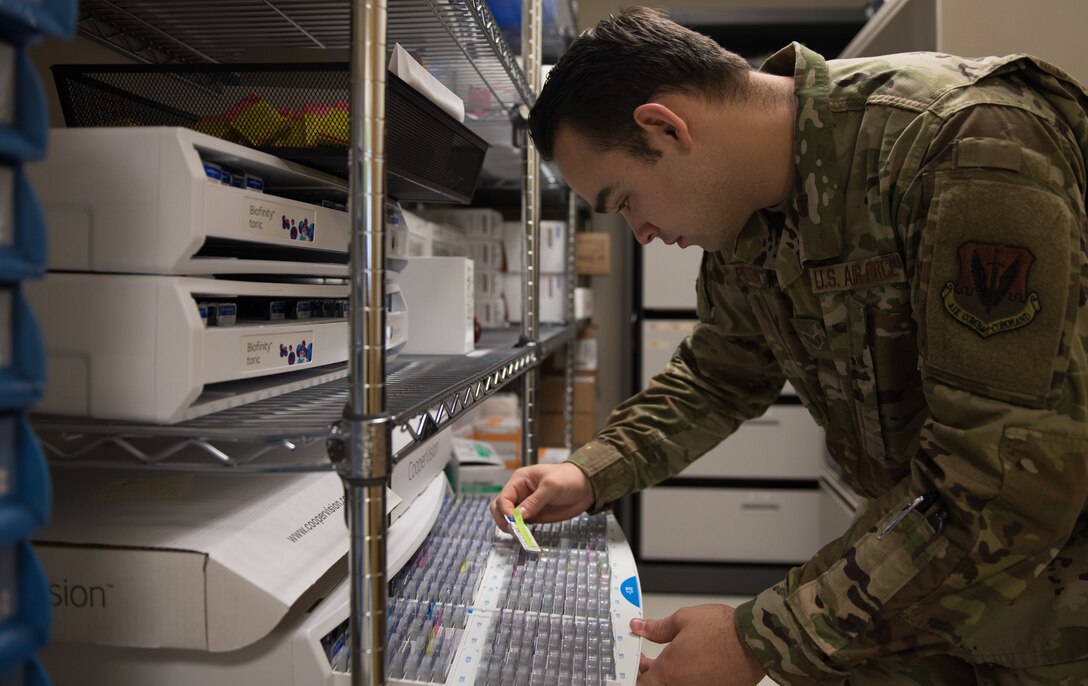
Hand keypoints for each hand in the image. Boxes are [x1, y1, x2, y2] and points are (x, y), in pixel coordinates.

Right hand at [489, 463, 593, 530]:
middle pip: (499, 507)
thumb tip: (519, 515)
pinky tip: (525, 535)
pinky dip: (520, 531)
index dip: (504, 509)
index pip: (504, 496)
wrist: (586, 487)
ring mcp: (526, 505)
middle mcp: (520, 493)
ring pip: (508, 518)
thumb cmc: (568, 478)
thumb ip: (535, 501)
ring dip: (510, 526)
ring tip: (519, 533)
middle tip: (512, 528)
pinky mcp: (534, 516)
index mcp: (520, 480)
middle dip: (502, 518)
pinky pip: (521, 525)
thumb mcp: (551, 486)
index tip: (511, 519)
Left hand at [633, 604, 764, 685]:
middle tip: (647, 661)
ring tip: (671, 661)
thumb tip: (639, 628)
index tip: (635, 664)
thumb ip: (656, 628)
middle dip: (649, 675)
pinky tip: (690, 666)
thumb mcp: (683, 620)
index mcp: (670, 672)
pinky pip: (693, 685)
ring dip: (668, 677)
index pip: (641, 684)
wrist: (754, 641)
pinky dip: (687, 678)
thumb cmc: (723, 630)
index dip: (634, 674)